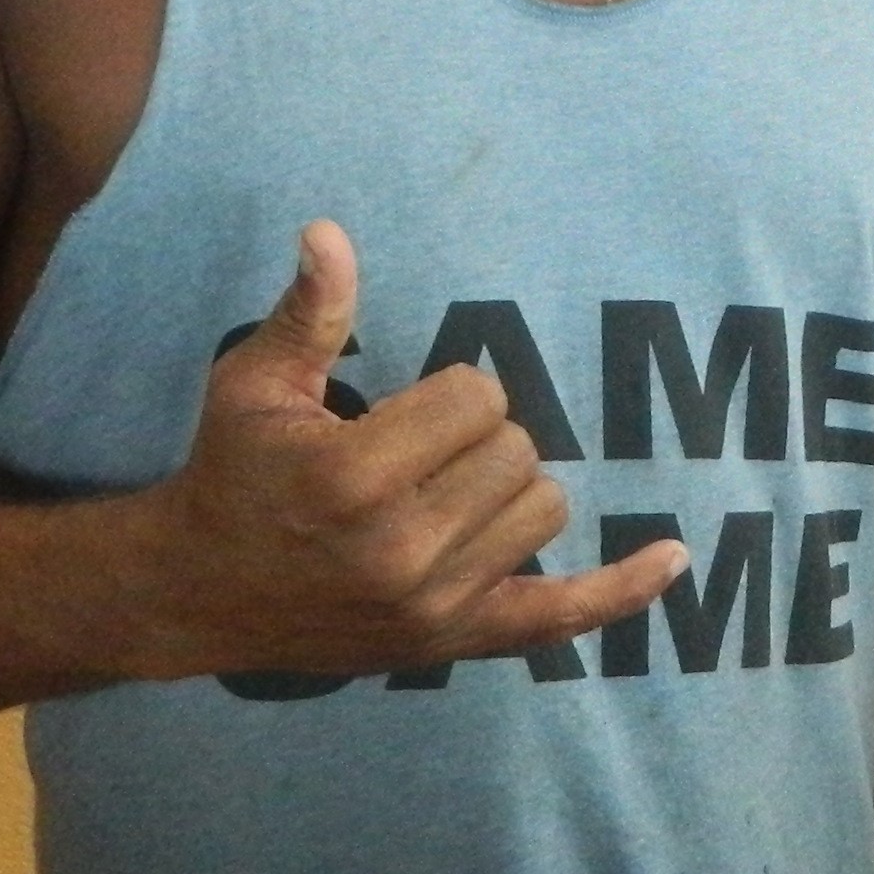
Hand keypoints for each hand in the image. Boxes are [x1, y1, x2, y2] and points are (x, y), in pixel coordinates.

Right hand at [129, 221, 685, 678]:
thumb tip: (328, 232)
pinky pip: (561, 617)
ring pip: (543, 509)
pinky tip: (675, 555)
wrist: (199, 591)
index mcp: (353, 477)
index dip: (452, 388)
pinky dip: (622, 590)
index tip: (406, 407)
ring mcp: (433, 606)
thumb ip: (308, 312)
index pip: (477, 397)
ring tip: (446, 489)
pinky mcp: (453, 642)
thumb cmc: (234, 472)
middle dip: (478, 434)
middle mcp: (401, 548)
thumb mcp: (254, 385)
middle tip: (420, 450)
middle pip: (518, 450)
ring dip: (509, 487)